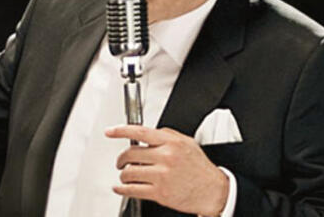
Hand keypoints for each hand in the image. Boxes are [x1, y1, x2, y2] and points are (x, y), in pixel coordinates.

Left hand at [105, 125, 228, 215]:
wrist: (213, 191)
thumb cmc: (200, 168)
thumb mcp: (187, 143)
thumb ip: (167, 135)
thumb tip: (148, 133)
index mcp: (171, 143)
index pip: (140, 132)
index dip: (121, 131)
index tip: (110, 132)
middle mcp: (166, 157)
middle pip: (130, 154)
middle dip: (121, 159)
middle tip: (120, 162)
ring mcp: (162, 176)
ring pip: (129, 172)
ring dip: (123, 174)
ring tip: (126, 175)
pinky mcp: (160, 193)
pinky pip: (132, 190)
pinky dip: (122, 189)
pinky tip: (121, 187)